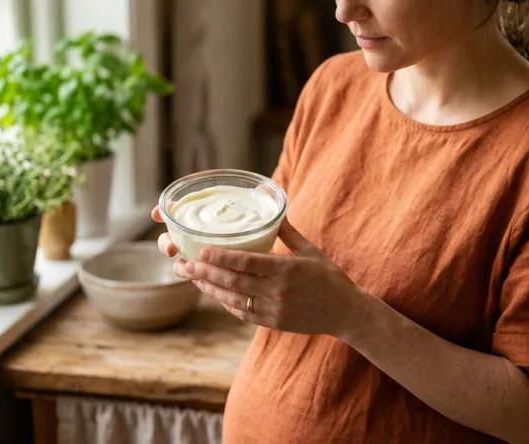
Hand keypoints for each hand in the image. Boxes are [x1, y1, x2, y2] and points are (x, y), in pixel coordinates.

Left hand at [150, 206, 368, 337]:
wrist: (345, 312)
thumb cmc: (328, 276)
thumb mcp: (310, 249)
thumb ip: (287, 230)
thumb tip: (272, 205)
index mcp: (286, 269)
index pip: (247, 262)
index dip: (222, 257)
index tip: (202, 250)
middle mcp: (278, 291)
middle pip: (233, 281)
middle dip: (205, 273)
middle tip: (183, 263)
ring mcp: (274, 309)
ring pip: (233, 299)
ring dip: (210, 288)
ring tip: (192, 276)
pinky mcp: (273, 323)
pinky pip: (243, 312)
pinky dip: (226, 302)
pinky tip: (214, 292)